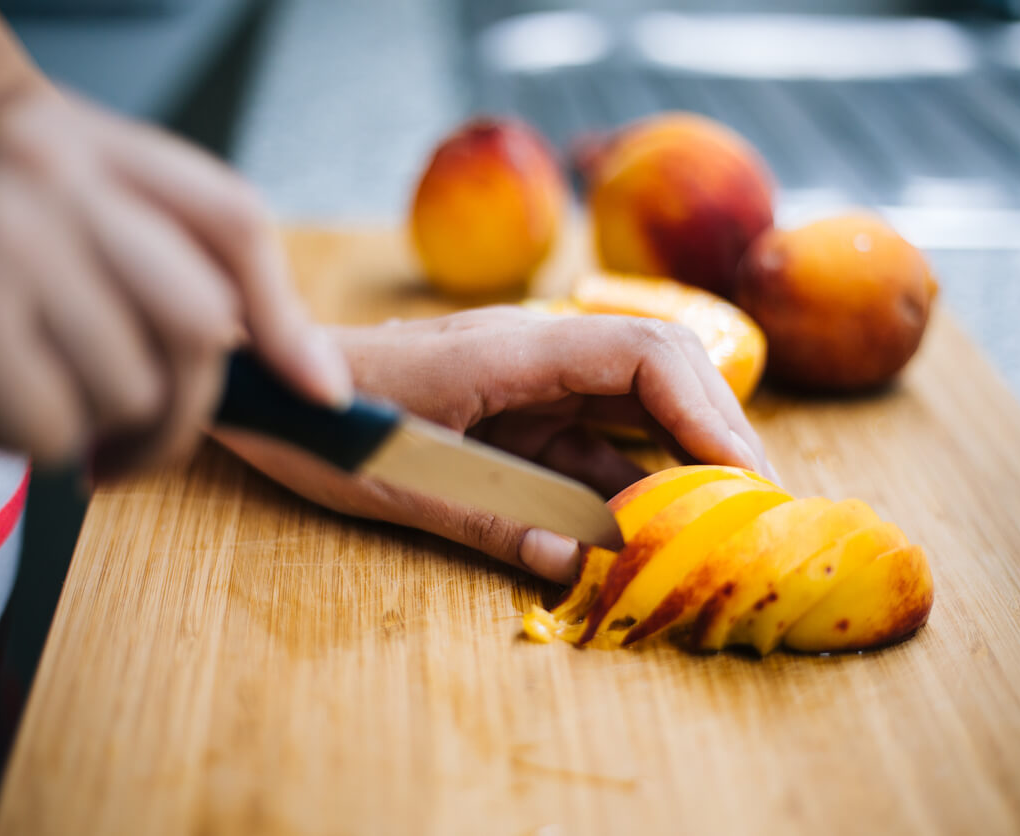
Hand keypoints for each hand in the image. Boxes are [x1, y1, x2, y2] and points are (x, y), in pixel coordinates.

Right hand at [0, 88, 349, 473]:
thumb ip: (161, 269)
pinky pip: (54, 431)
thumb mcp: (45, 218)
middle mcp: (44, 166)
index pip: (231, 221)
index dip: (286, 318)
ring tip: (14, 388)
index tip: (317, 390)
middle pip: (201, 322)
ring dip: (83, 428)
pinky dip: (22, 442)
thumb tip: (315, 379)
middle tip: (133, 448)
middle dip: (178, 414)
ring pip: (130, 390)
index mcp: (78, 135)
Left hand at [215, 306, 774, 582]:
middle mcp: (535, 355)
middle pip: (659, 372)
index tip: (743, 475)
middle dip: (714, 432)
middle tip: (754, 508)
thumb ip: (490, 517)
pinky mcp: (517, 419)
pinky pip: (590, 449)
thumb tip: (577, 566)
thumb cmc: (321, 418)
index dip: (705, 408)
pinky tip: (649, 534)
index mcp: (511, 348)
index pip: (641, 353)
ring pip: (634, 412)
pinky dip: (627, 488)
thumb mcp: (401, 476)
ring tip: (721, 526)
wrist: (265, 387)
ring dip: (680, 463)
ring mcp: (529, 386)